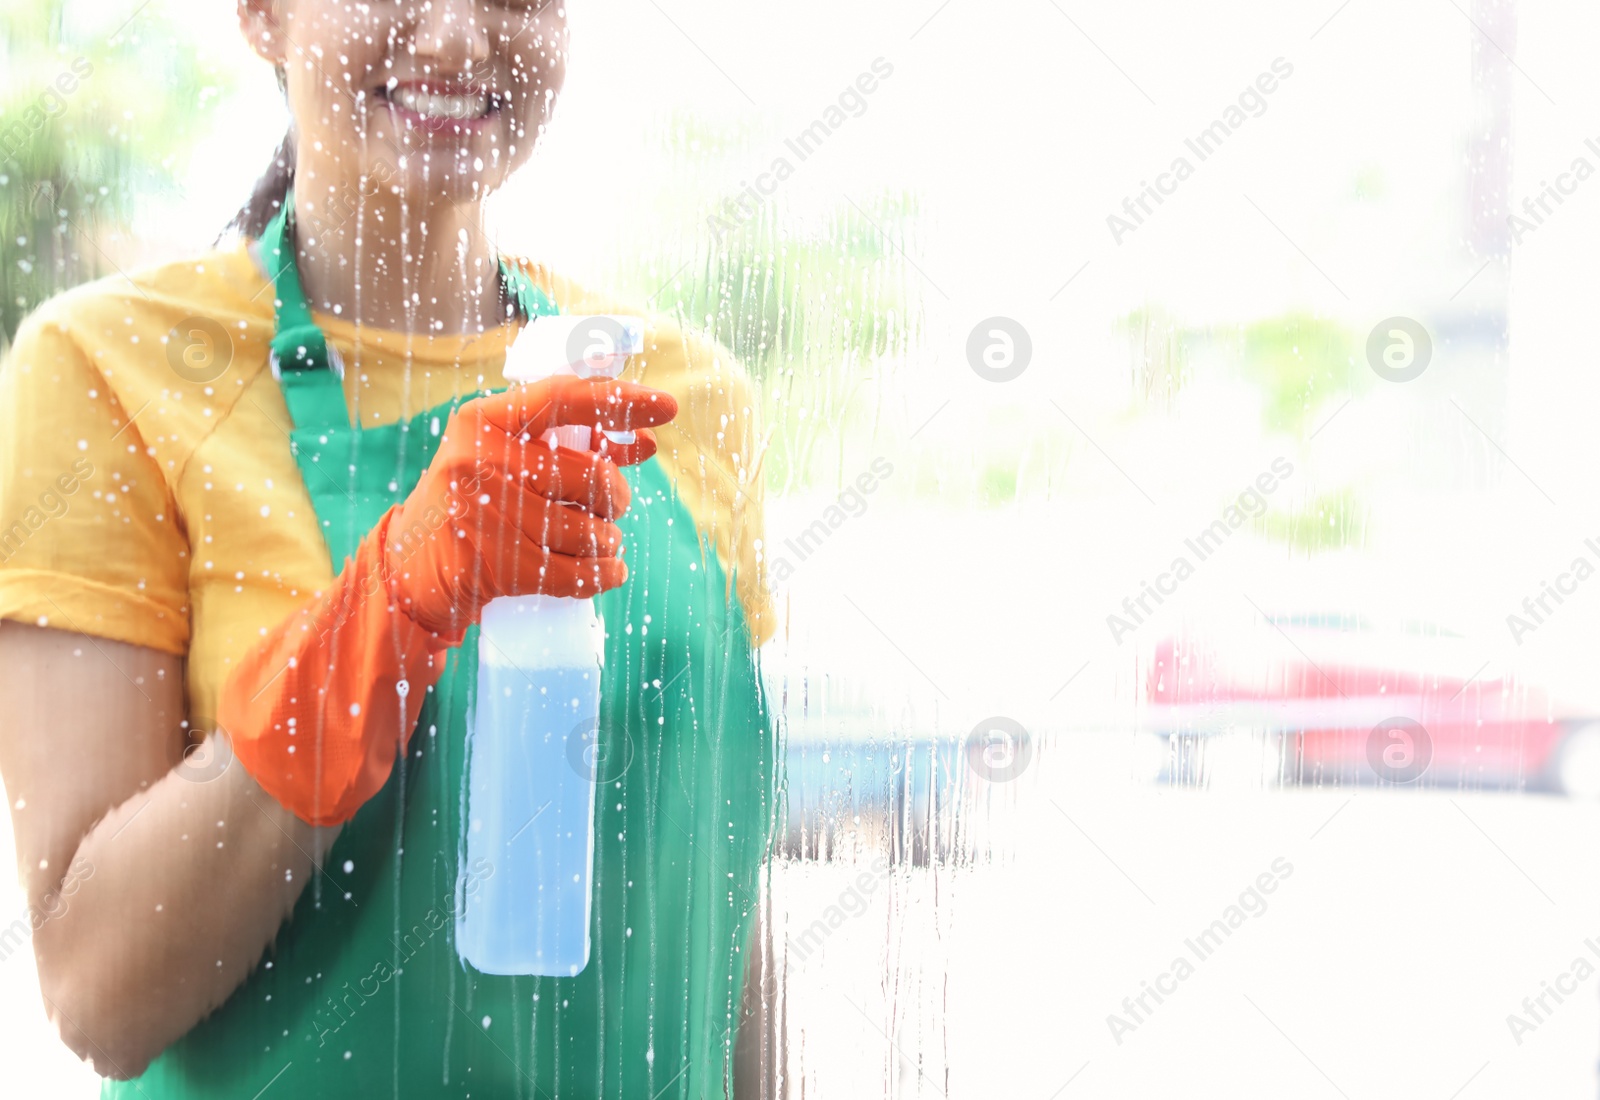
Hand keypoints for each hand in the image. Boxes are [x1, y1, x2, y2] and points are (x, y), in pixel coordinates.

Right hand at [383, 374, 678, 639]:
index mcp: (483, 422)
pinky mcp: (497, 568)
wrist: (408, 571)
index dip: (621, 400)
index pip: (565, 398)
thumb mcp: (502, 458)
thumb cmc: (471, 505)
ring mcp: (487, 516)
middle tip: (609, 507)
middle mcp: (481, 461)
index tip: (667, 408)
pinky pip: (582, 572)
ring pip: (593, 529)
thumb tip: (642, 441)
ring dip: (608, 540)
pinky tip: (607, 570)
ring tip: (594, 540)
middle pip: (594, 476)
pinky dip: (606, 574)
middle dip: (616, 497)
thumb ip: (564, 442)